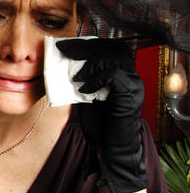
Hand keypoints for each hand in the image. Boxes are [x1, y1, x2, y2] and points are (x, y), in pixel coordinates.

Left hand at [56, 38, 146, 192]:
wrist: (110, 149)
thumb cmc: (100, 124)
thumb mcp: (84, 96)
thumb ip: (79, 80)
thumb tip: (59, 65)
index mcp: (120, 73)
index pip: (106, 47)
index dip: (85, 44)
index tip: (63, 45)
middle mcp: (130, 75)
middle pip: (112, 48)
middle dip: (85, 47)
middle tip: (65, 51)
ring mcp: (133, 84)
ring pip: (114, 58)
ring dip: (90, 64)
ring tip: (75, 76)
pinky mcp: (131, 95)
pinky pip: (115, 76)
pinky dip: (96, 79)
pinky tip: (83, 89)